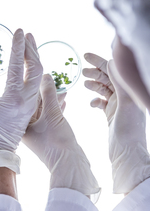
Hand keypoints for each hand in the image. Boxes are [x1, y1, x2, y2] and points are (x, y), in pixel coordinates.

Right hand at [0, 29, 42, 173]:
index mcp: (14, 97)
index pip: (19, 65)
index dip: (17, 45)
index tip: (17, 30)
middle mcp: (27, 99)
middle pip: (36, 67)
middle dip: (31, 49)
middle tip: (25, 34)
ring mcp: (31, 104)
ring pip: (39, 75)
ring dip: (34, 58)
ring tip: (28, 44)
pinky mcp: (30, 108)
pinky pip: (37, 84)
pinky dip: (34, 70)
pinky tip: (29, 65)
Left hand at [22, 73, 99, 196]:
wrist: (69, 165)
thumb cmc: (56, 142)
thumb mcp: (52, 114)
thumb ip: (49, 94)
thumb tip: (46, 76)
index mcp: (20, 125)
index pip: (24, 100)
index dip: (31, 86)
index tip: (37, 74)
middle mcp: (26, 129)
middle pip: (33, 105)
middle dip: (44, 92)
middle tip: (50, 77)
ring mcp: (37, 133)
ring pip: (44, 111)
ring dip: (53, 99)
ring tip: (62, 88)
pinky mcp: (48, 136)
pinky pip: (51, 118)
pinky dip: (57, 109)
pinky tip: (64, 100)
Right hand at [83, 53, 149, 193]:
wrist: (127, 154)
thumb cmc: (129, 130)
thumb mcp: (124, 103)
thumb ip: (120, 82)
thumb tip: (112, 62)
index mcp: (129, 91)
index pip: (113, 70)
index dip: (99, 61)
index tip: (84, 56)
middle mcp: (125, 96)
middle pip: (108, 78)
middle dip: (95, 72)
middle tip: (81, 71)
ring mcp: (118, 105)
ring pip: (104, 89)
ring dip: (94, 84)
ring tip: (84, 84)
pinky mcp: (111, 115)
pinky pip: (101, 102)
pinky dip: (95, 100)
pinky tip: (91, 104)